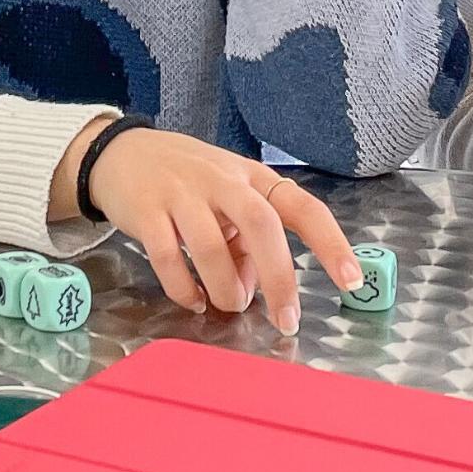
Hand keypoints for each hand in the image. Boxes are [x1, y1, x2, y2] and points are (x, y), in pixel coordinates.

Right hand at [68, 123, 362, 334]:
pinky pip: (169, 258)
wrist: (120, 153)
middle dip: (278, 277)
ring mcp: (181, 193)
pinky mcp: (145, 212)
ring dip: (226, 288)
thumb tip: (259, 287)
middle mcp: (221, 180)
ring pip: (212, 247)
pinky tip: (192, 299)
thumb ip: (247, 241)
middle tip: (286, 318)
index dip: (330, 243)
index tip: (352, 280)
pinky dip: (184, 289)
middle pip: (261, 225)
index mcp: (252, 177)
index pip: (302, 207)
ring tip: (228, 304)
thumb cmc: (187, 180)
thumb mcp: (227, 200)